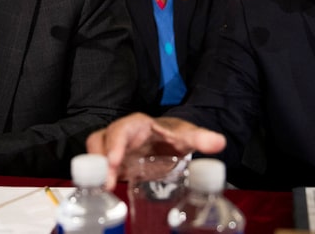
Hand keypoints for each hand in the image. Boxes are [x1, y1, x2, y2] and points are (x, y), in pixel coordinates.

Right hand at [86, 113, 225, 188]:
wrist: (172, 141)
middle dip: (101, 161)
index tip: (115, 162)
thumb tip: (219, 142)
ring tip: (107, 188)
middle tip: (108, 183)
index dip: (114, 144)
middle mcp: (121, 135)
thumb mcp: (187, 135)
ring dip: (97, 171)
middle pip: (100, 141)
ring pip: (95, 154)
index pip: (121, 130)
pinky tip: (106, 191)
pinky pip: (99, 169)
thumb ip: (201, 138)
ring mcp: (114, 150)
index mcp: (137, 124)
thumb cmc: (175, 134)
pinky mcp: (114, 165)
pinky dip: (98, 178)